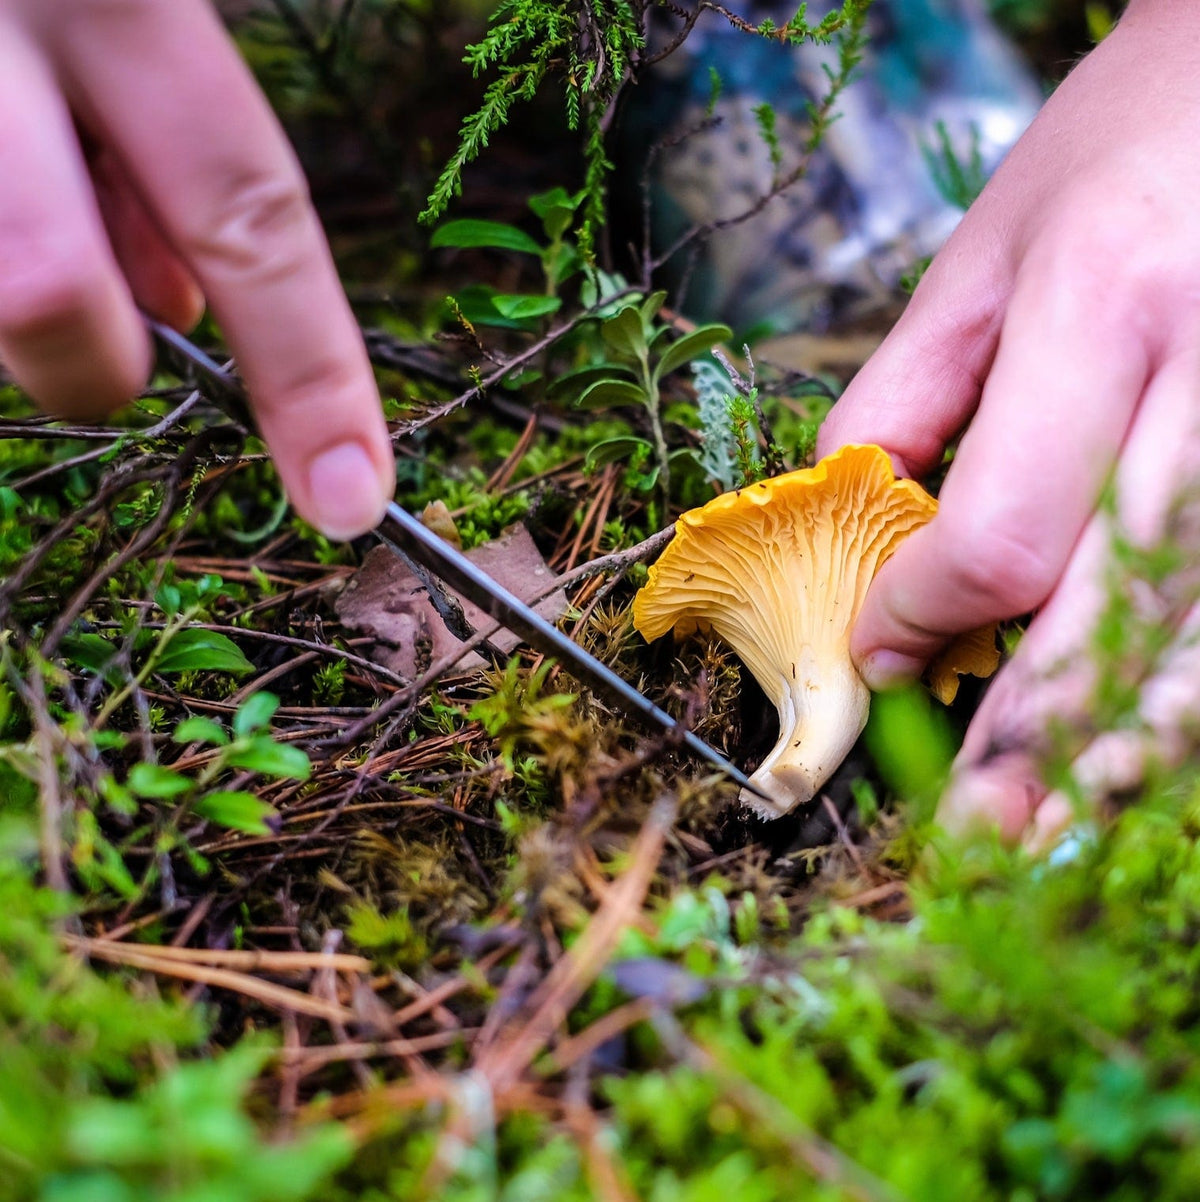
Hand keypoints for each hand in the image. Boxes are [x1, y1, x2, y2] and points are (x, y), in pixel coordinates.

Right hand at [0, 0, 393, 537]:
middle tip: (103, 349)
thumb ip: (166, 140)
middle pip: (50, 295)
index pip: (250, 210)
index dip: (309, 374)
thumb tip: (171, 302)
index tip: (350, 498)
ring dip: (12, 295)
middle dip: (89, 363)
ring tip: (32, 186)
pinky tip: (8, 178)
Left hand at [816, 0, 1199, 843]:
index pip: (1005, 528)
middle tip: (979, 828)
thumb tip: (848, 531)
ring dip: (1139, 743)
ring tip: (1068, 824)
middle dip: (1036, 731)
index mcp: (1107, 306)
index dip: (925, 612)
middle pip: (1123, 605)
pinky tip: (1154, 737)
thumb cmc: (1119, 151)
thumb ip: (902, 403)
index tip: (880, 650)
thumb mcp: (980, 259)